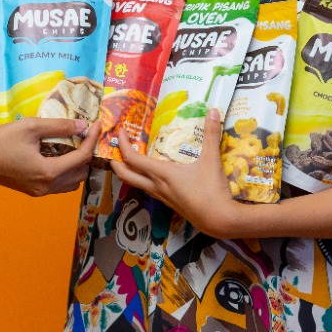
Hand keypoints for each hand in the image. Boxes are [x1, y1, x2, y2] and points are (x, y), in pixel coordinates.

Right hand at [0, 117, 97, 196]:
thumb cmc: (2, 138)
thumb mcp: (32, 126)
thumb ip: (60, 126)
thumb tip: (84, 126)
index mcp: (48, 172)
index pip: (82, 158)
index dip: (92, 140)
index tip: (97, 124)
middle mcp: (46, 186)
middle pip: (81, 173)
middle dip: (87, 154)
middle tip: (87, 136)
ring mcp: (39, 191)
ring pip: (71, 183)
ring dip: (78, 166)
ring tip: (75, 146)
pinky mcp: (32, 191)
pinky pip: (59, 186)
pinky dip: (66, 173)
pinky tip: (60, 156)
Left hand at [111, 108, 238, 236]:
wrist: (218, 220)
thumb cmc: (212, 190)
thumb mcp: (211, 160)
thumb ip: (211, 134)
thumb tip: (213, 111)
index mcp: (162, 174)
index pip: (133, 159)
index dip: (122, 145)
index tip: (119, 132)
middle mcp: (157, 186)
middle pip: (126, 175)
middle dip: (116, 162)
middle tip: (114, 149)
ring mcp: (162, 197)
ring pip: (137, 184)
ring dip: (129, 172)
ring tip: (131, 159)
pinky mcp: (170, 203)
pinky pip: (149, 189)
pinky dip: (143, 179)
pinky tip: (154, 174)